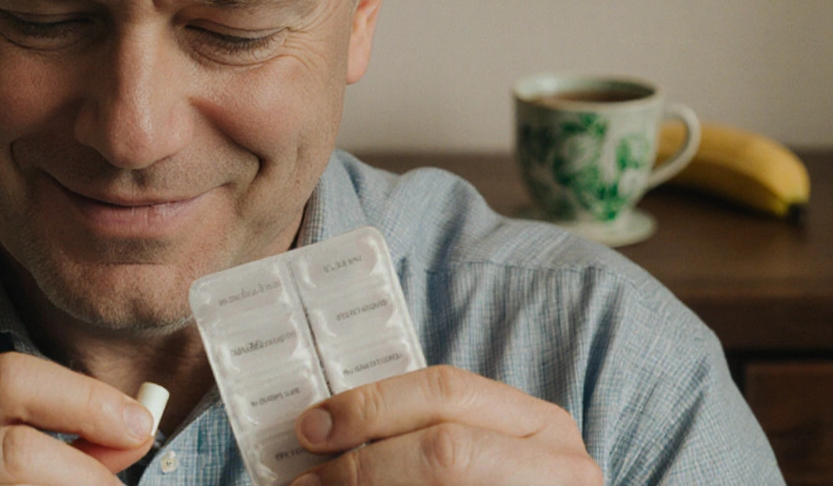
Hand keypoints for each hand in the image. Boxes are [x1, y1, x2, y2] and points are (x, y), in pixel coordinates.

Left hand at [290, 365, 602, 485]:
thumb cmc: (496, 479)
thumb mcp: (482, 445)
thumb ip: (421, 431)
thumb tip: (326, 429)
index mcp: (539, 424)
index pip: (445, 390)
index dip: (371, 406)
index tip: (313, 427)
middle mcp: (558, 465)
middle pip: (445, 449)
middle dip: (364, 465)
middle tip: (309, 480)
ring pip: (442, 484)